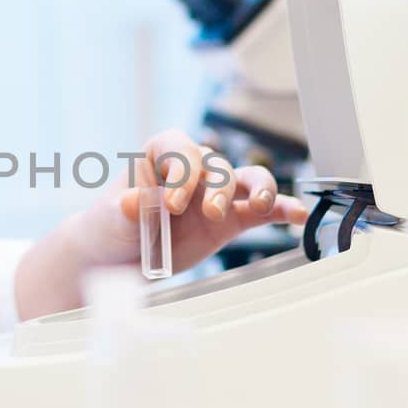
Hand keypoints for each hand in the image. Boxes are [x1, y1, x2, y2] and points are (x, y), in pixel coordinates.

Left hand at [71, 127, 308, 277]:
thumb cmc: (110, 226)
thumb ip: (127, 209)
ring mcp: (213, 195)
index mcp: (159, 155)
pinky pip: (259, 213)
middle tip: (210, 214)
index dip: (183, 172)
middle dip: (218, 189)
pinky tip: (297, 215)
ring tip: (260, 205)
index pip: (180, 149)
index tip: (172, 205)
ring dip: (257, 190)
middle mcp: (191, 170)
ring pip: (245, 181)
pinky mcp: (228, 223)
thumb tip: (131, 202)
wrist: (115, 258)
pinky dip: (280, 211)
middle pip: (216, 167)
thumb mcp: (111, 218)